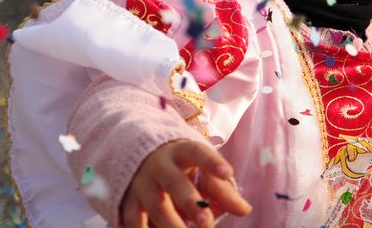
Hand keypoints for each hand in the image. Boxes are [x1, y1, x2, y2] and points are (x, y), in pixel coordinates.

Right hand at [120, 139, 251, 226]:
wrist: (138, 155)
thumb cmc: (182, 167)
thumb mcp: (202, 170)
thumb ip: (223, 190)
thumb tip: (244, 210)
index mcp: (182, 152)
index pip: (198, 153)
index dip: (213, 162)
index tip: (228, 173)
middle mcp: (159, 165)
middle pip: (174, 183)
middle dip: (191, 203)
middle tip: (207, 222)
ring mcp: (141, 184)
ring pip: (155, 207)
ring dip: (172, 225)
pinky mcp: (127, 202)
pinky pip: (134, 221)